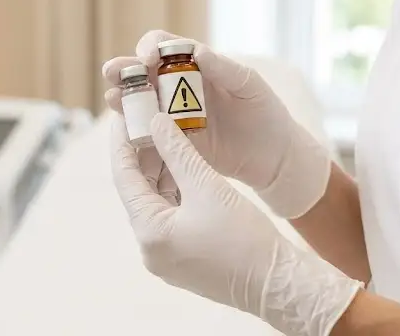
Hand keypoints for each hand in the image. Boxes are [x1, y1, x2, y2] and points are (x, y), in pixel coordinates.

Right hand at [103, 30, 331, 217]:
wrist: (274, 157)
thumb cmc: (266, 113)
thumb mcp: (249, 86)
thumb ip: (224, 68)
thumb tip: (196, 51)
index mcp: (195, 65)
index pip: (164, 46)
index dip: (151, 47)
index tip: (149, 58)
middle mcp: (178, 86)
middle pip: (142, 71)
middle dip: (124, 69)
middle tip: (113, 71)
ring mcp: (172, 114)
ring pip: (139, 100)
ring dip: (122, 96)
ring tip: (112, 98)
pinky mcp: (172, 140)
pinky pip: (147, 130)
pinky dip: (132, 126)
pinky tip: (123, 124)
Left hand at [110, 113, 361, 335]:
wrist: (276, 283)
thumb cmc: (245, 238)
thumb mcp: (207, 185)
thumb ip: (178, 151)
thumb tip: (156, 122)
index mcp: (149, 233)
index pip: (124, 178)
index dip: (123, 142)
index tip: (123, 115)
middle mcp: (149, 249)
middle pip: (139, 191)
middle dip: (144, 156)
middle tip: (148, 121)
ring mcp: (165, 257)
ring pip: (156, 203)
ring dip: (162, 172)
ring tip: (167, 138)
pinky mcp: (183, 259)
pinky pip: (171, 218)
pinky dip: (176, 192)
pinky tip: (184, 167)